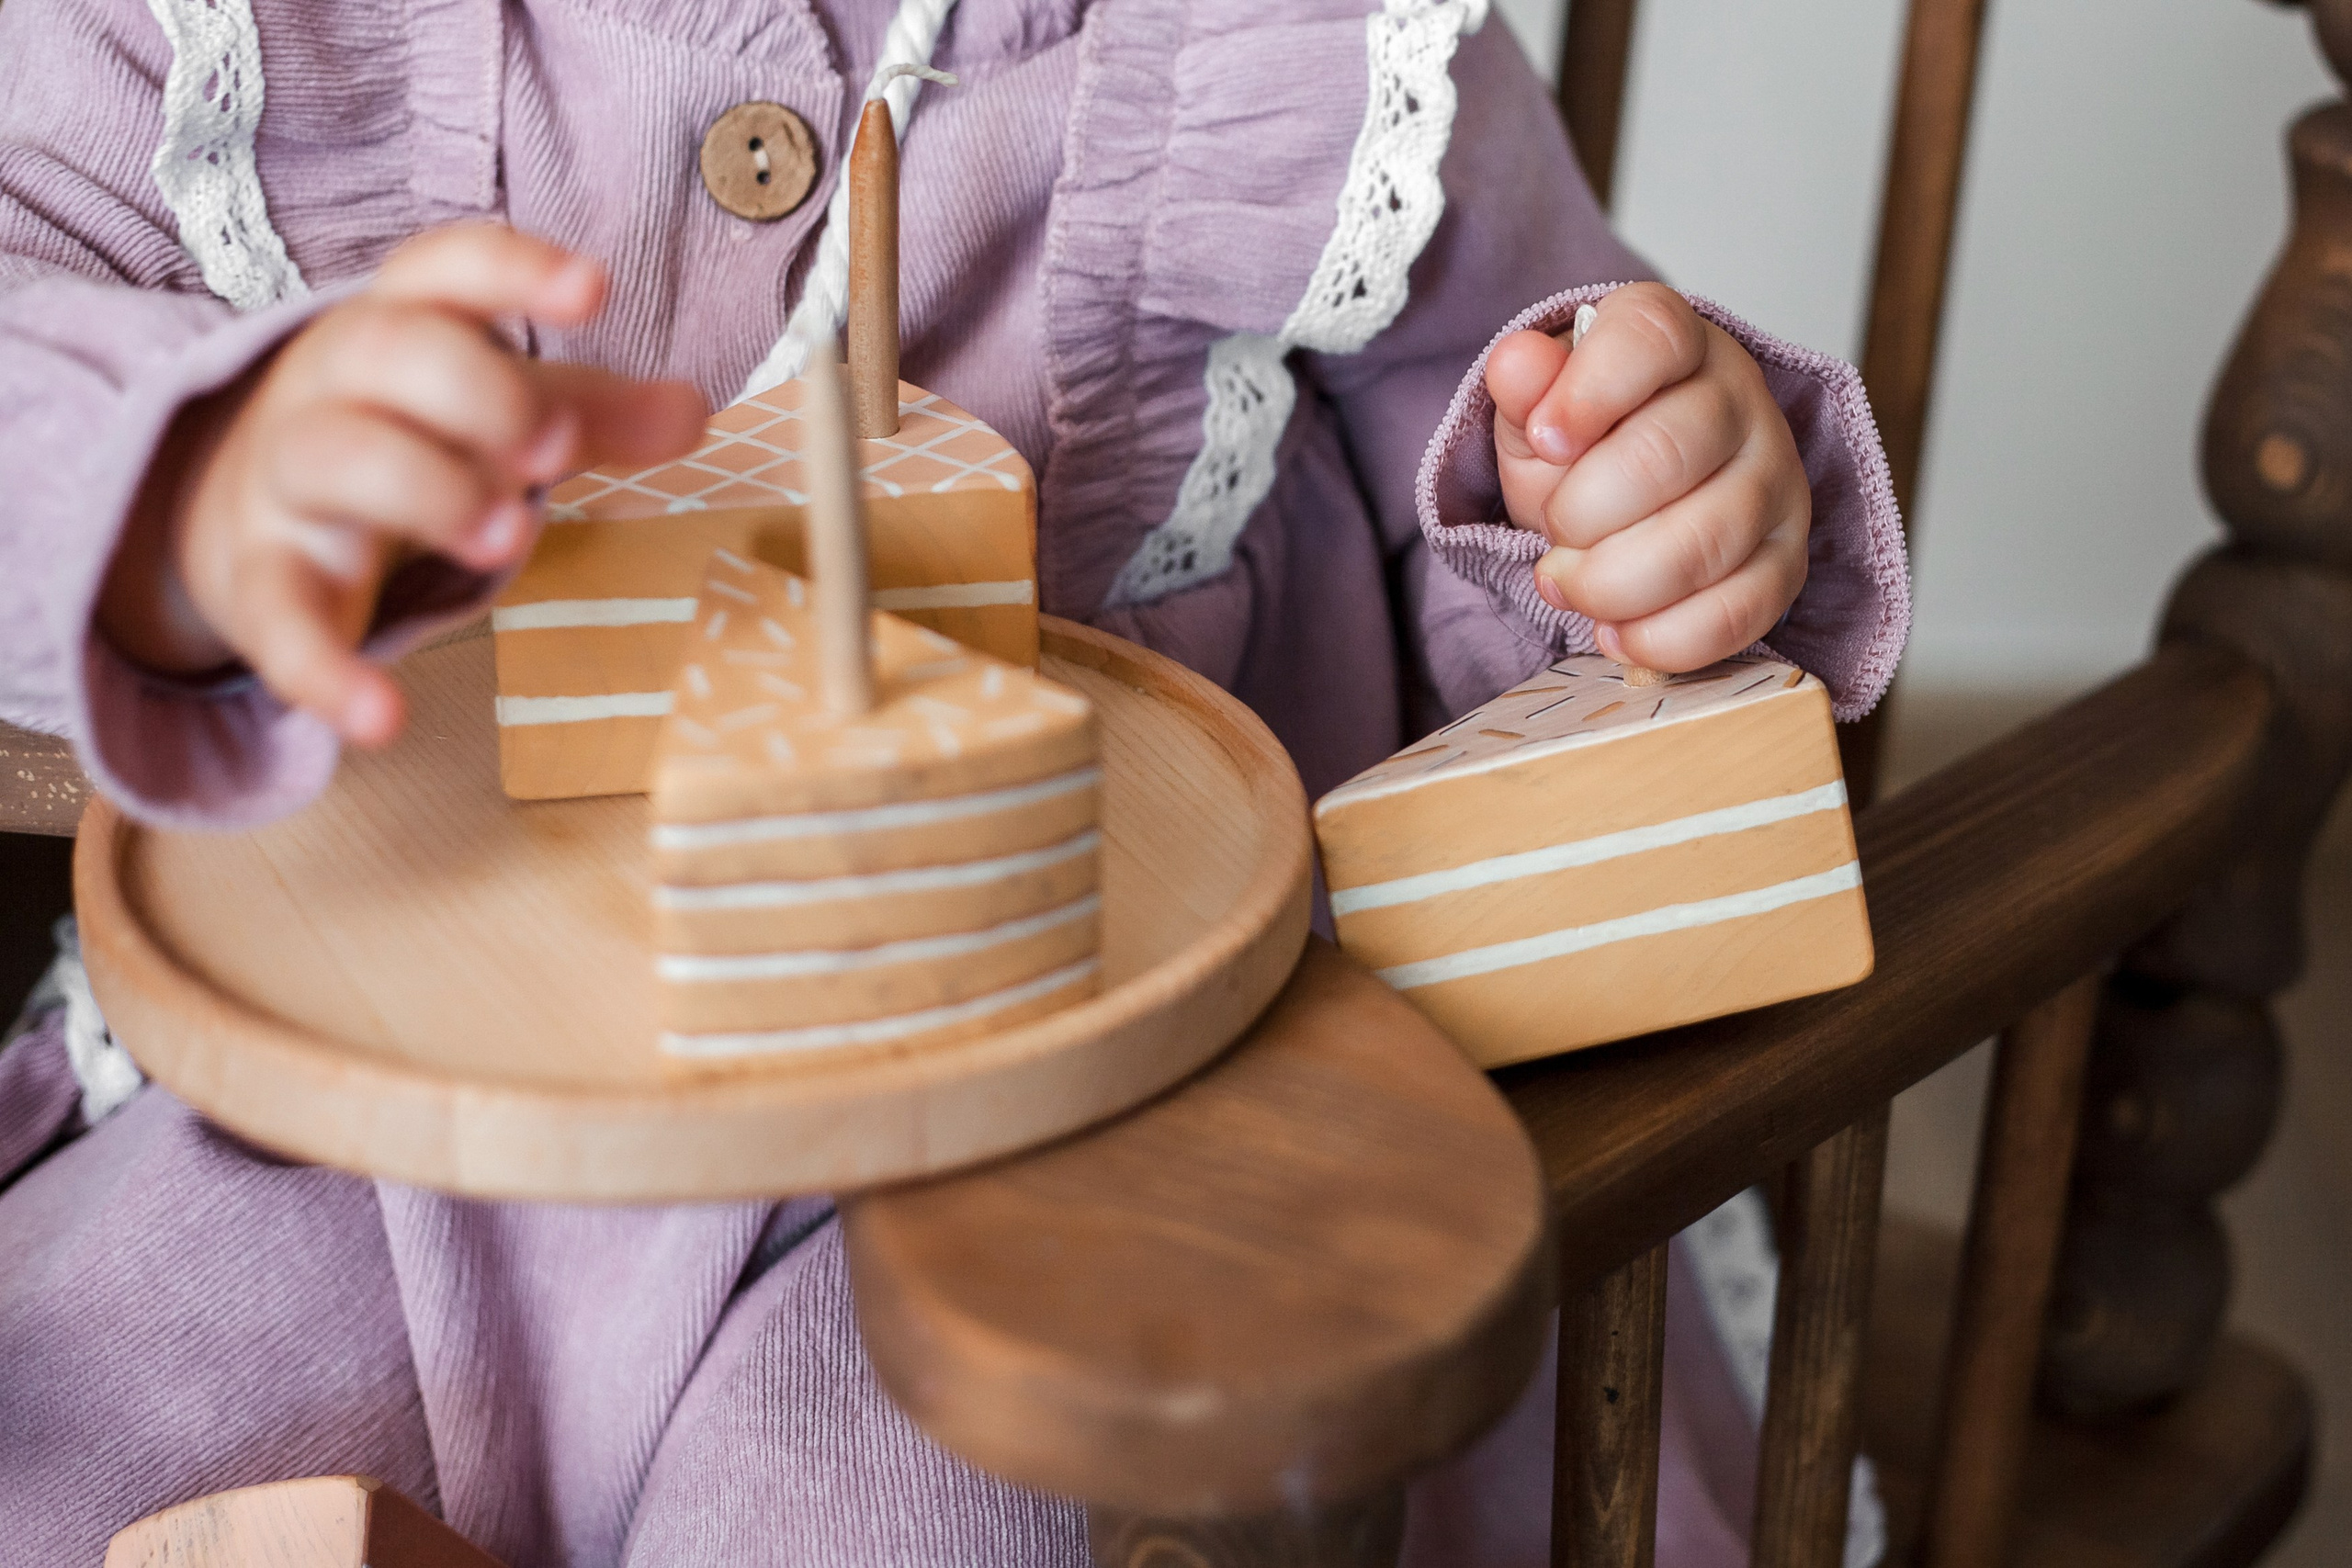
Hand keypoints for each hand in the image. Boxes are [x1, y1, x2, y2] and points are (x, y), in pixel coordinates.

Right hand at [97, 224, 707, 746]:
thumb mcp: (498, 415)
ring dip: (425, 490)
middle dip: (479, 393)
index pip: (444, 270)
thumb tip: (694, 409)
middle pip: (388, 350)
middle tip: (553, 454)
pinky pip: (279, 620)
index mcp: (399, 325)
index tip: (593, 289)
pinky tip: (383, 718)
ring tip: (506, 539)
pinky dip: (326, 671)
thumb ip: (593, 412)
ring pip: (334, 458)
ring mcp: (287, 479)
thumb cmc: (405, 436)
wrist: (242, 506)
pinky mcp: (260, 580)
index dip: (513, 271)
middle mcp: (332, 385)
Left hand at [1486, 281, 1809, 671]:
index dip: (1587, 395)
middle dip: (1580, 514)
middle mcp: (1741, 400)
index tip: (1544, 439)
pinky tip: (1616, 630)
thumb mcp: (1538, 410)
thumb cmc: (1588, 445)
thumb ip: (1525, 389)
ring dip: (1610, 584)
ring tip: (1570, 584)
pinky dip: (1660, 637)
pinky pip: (1736, 612)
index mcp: (1677, 341)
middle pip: (1666, 455)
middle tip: (1551, 533)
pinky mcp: (1785, 559)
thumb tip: (1516, 365)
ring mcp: (1775, 481)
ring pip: (1701, 544)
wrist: (1633, 493)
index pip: (1649, 341)